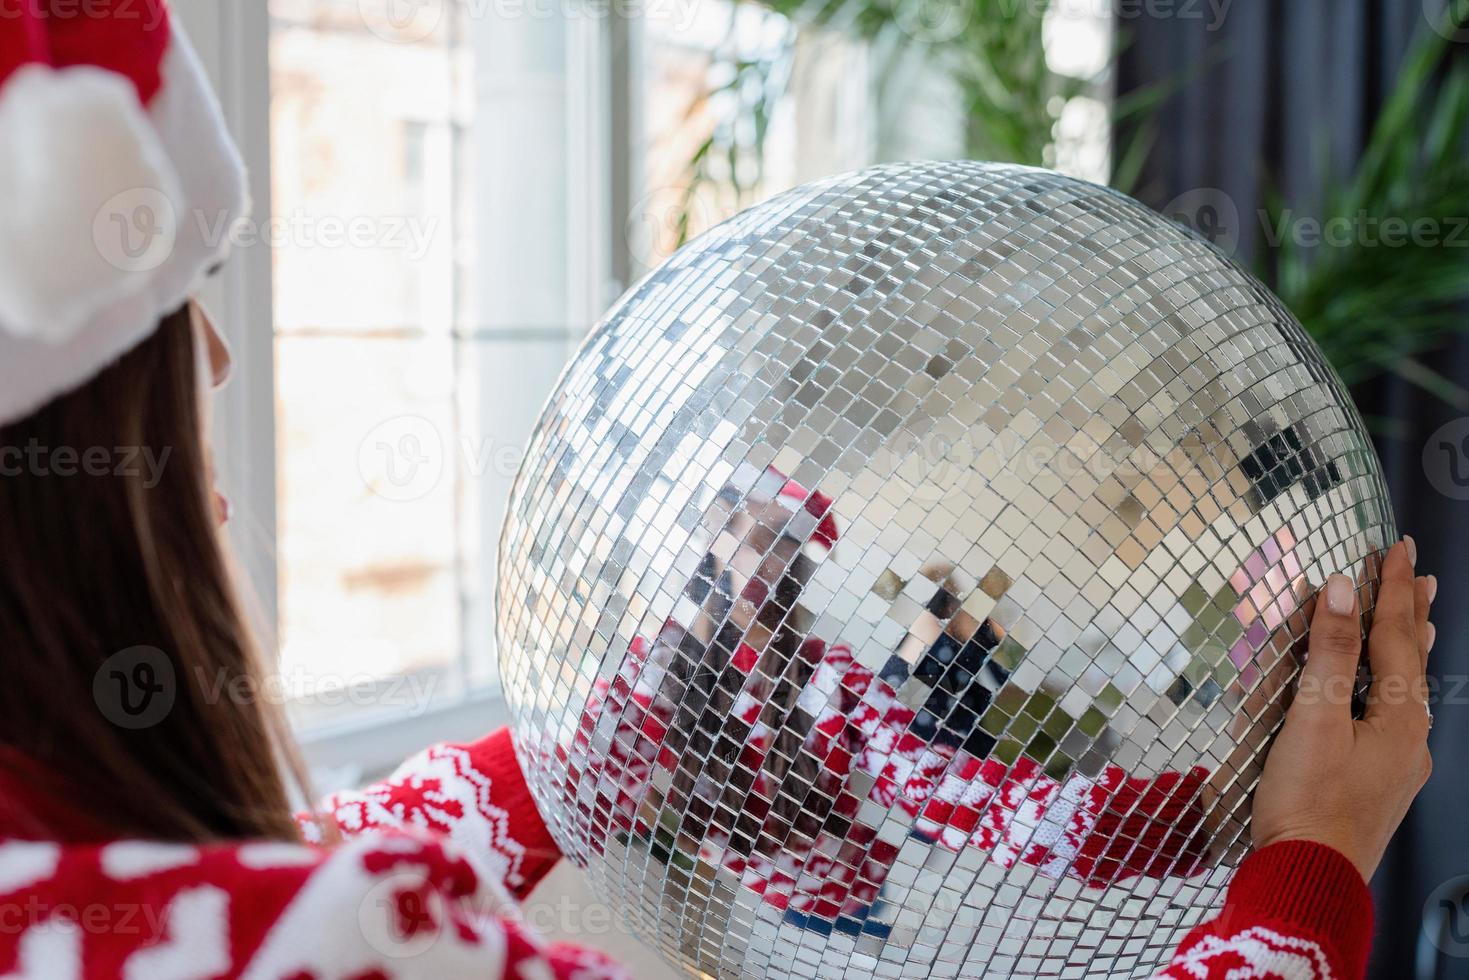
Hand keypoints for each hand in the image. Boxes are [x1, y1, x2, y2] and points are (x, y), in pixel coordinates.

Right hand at [1250, 537, 1436, 881]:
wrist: (1309, 877)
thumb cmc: (1306, 800)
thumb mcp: (1314, 719)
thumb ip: (1330, 652)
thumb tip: (1343, 590)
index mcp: (1398, 717)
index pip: (1395, 635)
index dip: (1392, 589)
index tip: (1395, 548)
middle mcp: (1408, 738)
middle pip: (1411, 661)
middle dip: (1411, 613)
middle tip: (1419, 574)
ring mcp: (1397, 765)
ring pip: (1406, 690)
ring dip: (1407, 648)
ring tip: (1419, 621)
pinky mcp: (1376, 784)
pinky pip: (1392, 716)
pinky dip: (1392, 685)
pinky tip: (1384, 694)